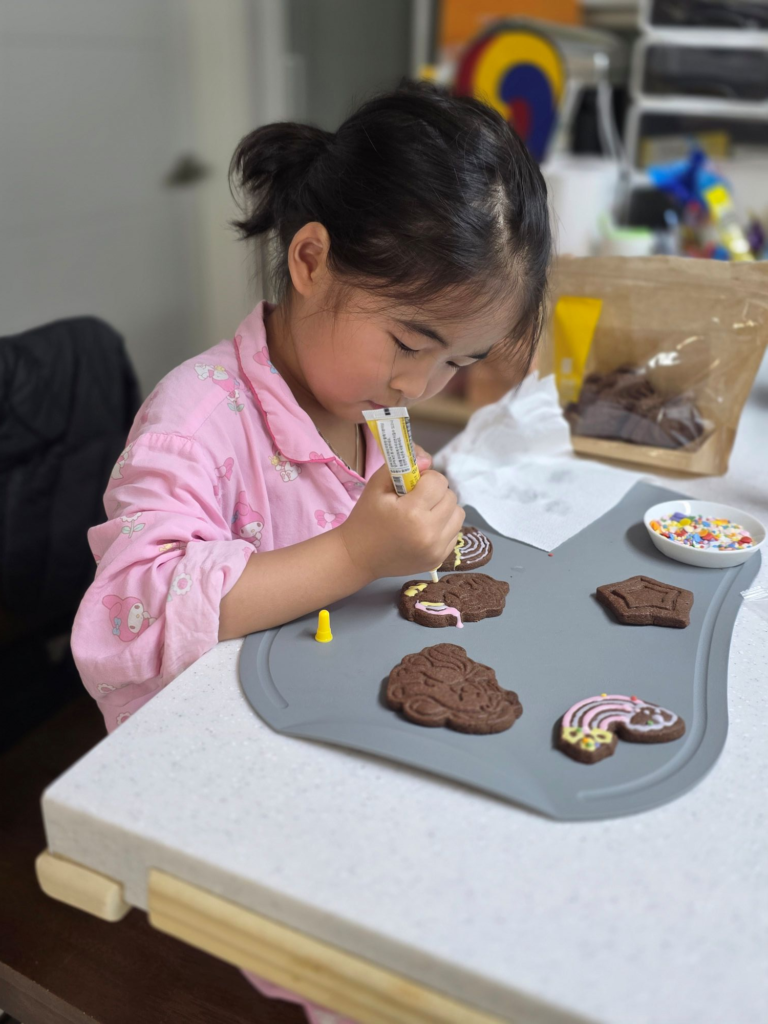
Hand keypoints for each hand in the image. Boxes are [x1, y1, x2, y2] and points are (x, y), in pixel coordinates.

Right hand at [339, 455, 464, 579]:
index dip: (426, 478)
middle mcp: (429, 533)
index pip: (438, 481)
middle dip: (436, 493)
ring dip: (444, 508)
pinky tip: (424, 528)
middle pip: (451, 497)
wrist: (359, 557)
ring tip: (424, 513)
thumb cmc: (366, 518)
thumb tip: (427, 460)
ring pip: (458, 514)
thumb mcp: (376, 486)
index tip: (412, 486)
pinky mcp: (439, 559)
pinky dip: (443, 526)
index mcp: (412, 513)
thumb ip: (402, 465)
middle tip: (417, 499)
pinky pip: (454, 532)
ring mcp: (436, 549)